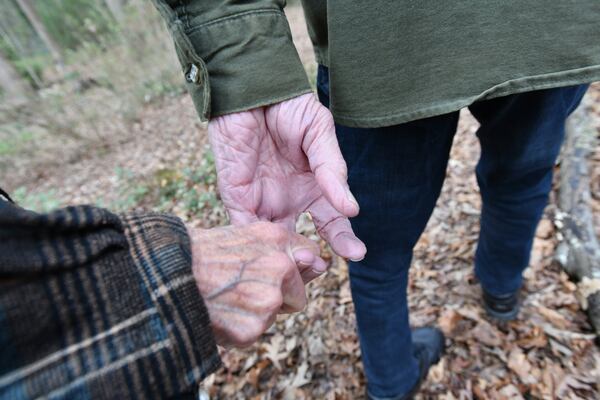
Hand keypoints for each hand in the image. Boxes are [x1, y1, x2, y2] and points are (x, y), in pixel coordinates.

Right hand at [188, 222, 326, 347]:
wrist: (162, 275)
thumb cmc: (198, 253)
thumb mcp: (242, 235)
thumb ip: (281, 248)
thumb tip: (319, 264)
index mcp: (277, 238)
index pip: (310, 256)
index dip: (295, 268)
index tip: (278, 273)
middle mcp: (279, 267)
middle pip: (298, 294)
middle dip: (278, 296)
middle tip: (241, 287)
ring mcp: (267, 300)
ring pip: (274, 315)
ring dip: (256, 313)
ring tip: (225, 298)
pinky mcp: (253, 329)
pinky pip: (256, 333)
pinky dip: (239, 329)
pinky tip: (219, 313)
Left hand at [208, 93, 365, 260]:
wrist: (253, 89)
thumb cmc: (289, 107)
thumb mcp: (320, 135)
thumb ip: (332, 170)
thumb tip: (352, 209)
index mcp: (312, 189)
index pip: (331, 225)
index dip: (343, 241)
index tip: (356, 253)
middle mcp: (287, 201)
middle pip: (300, 243)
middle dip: (311, 261)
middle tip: (320, 266)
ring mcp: (261, 201)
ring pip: (272, 243)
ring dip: (285, 258)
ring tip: (302, 262)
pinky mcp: (236, 196)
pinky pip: (244, 228)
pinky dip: (257, 243)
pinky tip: (274, 249)